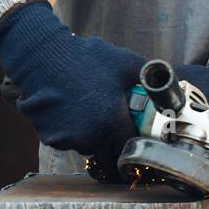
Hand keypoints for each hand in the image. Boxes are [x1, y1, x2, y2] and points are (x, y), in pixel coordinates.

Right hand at [0, 1, 144, 165]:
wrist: (41, 56)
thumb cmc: (85, 58)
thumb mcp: (126, 62)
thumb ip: (149, 76)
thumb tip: (168, 83)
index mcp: (111, 122)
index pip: (129, 152)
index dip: (135, 148)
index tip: (136, 142)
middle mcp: (89, 137)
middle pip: (108, 152)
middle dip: (113, 141)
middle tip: (112, 120)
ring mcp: (66, 139)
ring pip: (86, 146)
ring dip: (91, 135)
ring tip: (89, 109)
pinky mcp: (48, 137)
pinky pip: (66, 140)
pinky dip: (70, 131)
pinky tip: (70, 109)